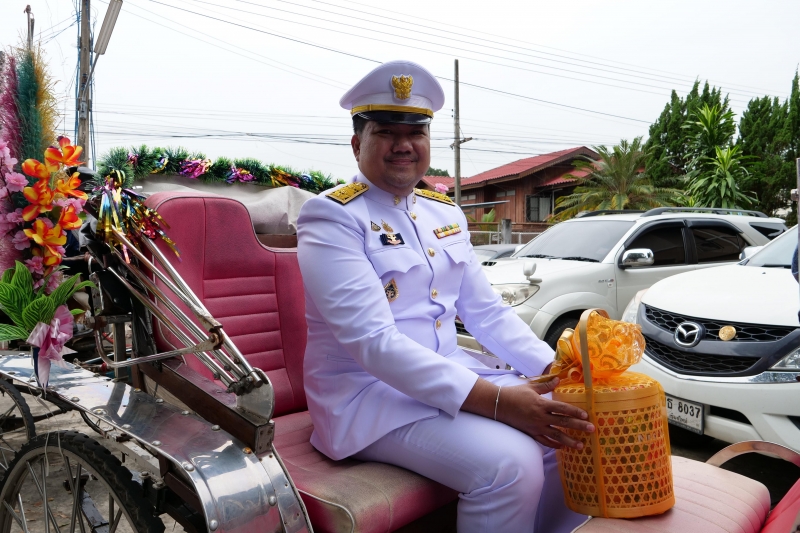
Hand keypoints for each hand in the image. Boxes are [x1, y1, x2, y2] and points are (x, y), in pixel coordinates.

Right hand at [461, 377, 594, 448]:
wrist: (499, 405)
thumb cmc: (515, 394)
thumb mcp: (531, 387)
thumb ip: (546, 385)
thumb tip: (558, 379)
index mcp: (542, 404)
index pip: (562, 408)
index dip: (575, 412)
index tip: (586, 415)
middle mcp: (541, 416)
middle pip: (563, 422)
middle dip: (578, 426)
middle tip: (591, 429)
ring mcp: (536, 426)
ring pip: (556, 435)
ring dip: (569, 440)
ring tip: (580, 445)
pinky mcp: (531, 433)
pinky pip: (544, 441)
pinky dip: (553, 445)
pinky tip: (562, 447)